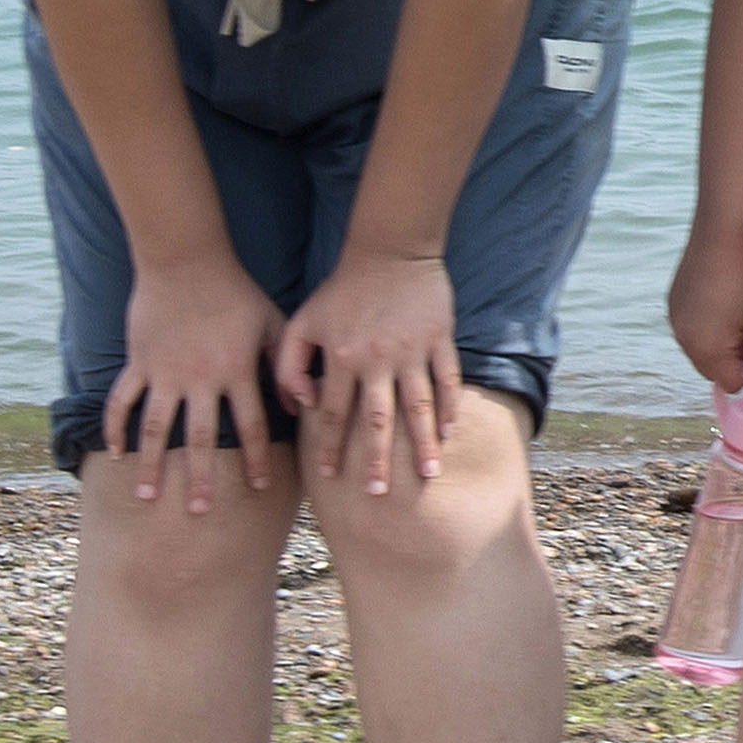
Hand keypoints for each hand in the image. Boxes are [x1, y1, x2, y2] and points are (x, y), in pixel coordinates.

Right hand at [106, 251, 288, 516]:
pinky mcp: (138, 363)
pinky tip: (113, 454)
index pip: (251, 426)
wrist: (186, 262)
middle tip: (197, 512)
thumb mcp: (273, 323)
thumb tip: (303, 405)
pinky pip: (123, 401)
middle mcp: (199, 378)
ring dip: (150, 464)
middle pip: (201, 438)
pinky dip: (115, 428)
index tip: (258, 488)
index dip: (256, 458)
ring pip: (155, 428)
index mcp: (235, 371)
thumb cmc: (238, 293)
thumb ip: (286, 365)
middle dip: (199, 477)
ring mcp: (164, 372)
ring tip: (146, 496)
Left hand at [277, 245, 460, 496]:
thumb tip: (302, 405)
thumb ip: (290, 365)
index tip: (331, 477)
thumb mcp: (302, 321)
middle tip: (378, 493)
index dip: (332, 447)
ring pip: (420, 406)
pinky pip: (448, 379)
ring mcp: (413, 351)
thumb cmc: (342, 288)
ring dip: (423, 443)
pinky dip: (451, 406)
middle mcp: (379, 360)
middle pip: (379, 420)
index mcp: (343, 357)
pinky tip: (451, 431)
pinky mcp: (441, 339)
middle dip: (378, 459)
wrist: (390, 249)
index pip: (334, 414)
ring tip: (429, 474)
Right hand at [666, 224, 742, 397]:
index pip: (730, 384)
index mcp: (705, 348)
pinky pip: (693, 324)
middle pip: (713, 368)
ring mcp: (674, 316)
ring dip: (722, 339)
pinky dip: (709, 321)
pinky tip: (727, 296)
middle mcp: (682, 337)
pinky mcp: (674, 299)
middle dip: (736, 358)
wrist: (723, 229)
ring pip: (702, 346)